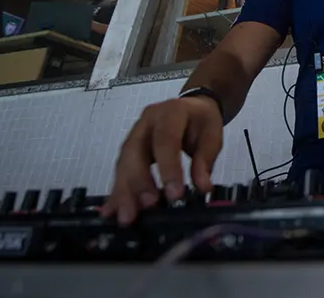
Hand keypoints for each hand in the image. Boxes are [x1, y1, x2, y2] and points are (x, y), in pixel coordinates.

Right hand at [101, 96, 222, 224]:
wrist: (191, 107)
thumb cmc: (201, 121)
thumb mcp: (212, 134)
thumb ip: (205, 160)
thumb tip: (202, 187)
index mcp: (170, 112)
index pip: (166, 140)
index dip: (168, 168)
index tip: (174, 195)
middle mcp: (146, 122)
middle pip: (135, 151)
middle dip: (138, 182)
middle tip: (145, 207)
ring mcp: (134, 135)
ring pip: (123, 163)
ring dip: (124, 192)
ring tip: (127, 217)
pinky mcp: (128, 149)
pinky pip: (120, 171)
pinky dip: (117, 192)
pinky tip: (111, 211)